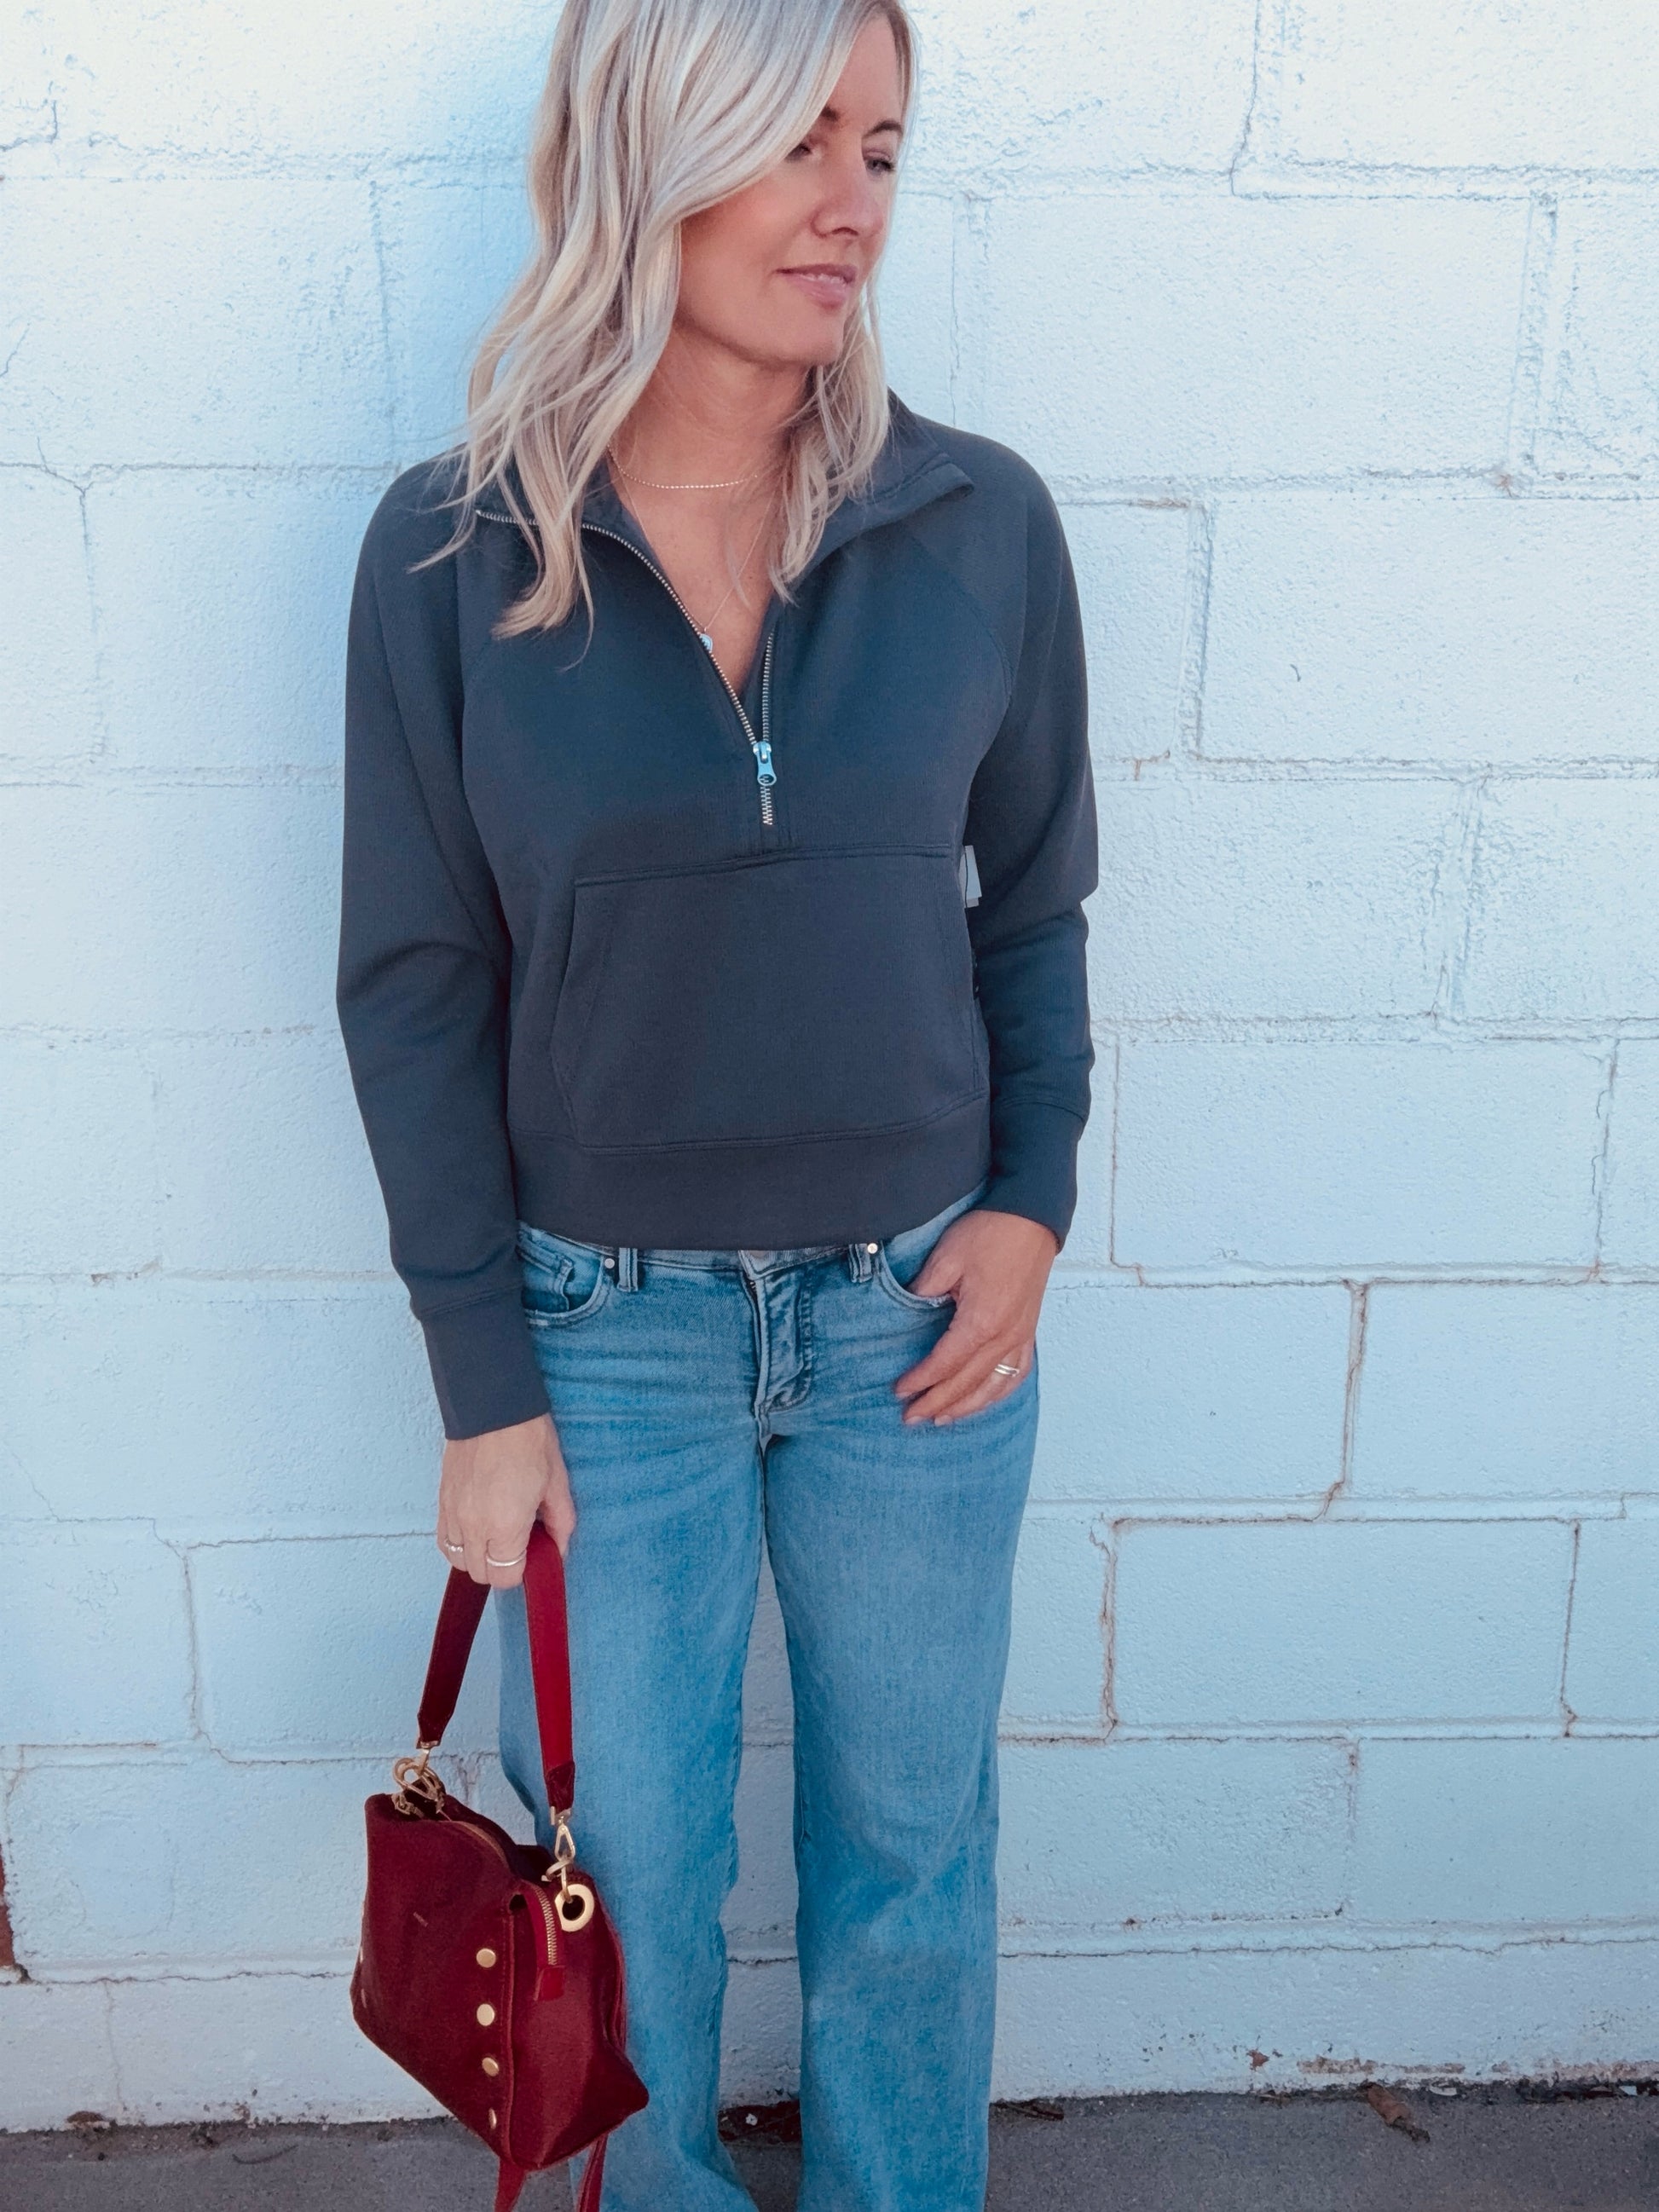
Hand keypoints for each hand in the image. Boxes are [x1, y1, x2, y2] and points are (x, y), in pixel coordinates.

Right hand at [435, 1411, 575, 1586]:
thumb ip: (560, 1523)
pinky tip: (477, 1528)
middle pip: (481, 1574)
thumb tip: (558, 1550)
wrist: (493, 1406)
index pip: (506, 1577)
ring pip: (458, 1561)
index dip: (523, 1570)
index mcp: (504, 1526)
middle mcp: (473, 1526)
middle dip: (502, 1567)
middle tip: (519, 1543)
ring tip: (497, 1534)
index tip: (533, 1553)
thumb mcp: (557, 1482)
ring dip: (478, 1557)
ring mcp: (453, 1514)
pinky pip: (444, 1540)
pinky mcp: (441, 1500)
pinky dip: (459, 1544)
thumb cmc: (528, 1439)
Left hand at [892, 1207, 1058, 1424]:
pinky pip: (1016, 1372)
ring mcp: (1021, 1335)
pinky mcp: (1028, 1329)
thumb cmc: (989, 1233)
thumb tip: (906, 1315)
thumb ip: (923, 1293)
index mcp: (982, 1321)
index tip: (899, 1391)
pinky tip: (984, 1399)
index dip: (920, 1380)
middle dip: (937, 1403)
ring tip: (942, 1419)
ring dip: (967, 1406)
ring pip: (994, 1385)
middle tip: (910, 1418)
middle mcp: (1005, 1335)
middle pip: (967, 1382)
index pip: (945, 1363)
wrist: (1031, 1215)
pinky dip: (998, 1392)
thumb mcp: (946, 1258)